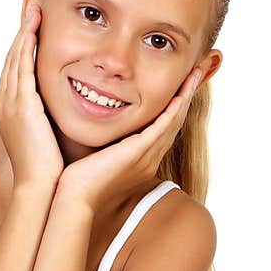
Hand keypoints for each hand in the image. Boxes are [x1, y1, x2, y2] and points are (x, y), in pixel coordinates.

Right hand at [0, 2, 63, 190]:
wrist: (41, 188)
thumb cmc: (51, 166)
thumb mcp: (50, 131)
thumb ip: (54, 111)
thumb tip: (73, 98)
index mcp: (11, 106)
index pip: (19, 60)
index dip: (26, 32)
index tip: (35, 8)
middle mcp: (5, 100)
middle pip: (14, 49)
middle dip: (23, 17)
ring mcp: (9, 102)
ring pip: (16, 54)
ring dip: (25, 23)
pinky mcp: (20, 106)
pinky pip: (21, 68)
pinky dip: (26, 45)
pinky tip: (34, 26)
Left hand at [56, 66, 202, 212]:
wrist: (75, 197)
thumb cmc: (78, 178)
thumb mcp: (97, 156)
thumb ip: (105, 142)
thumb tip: (98, 124)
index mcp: (141, 161)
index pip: (164, 130)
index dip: (175, 108)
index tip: (180, 87)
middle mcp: (149, 160)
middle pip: (175, 123)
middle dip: (186, 98)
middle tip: (196, 74)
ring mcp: (147, 157)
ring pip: (173, 122)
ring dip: (185, 97)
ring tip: (194, 75)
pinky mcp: (139, 153)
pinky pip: (162, 127)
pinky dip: (173, 110)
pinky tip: (180, 95)